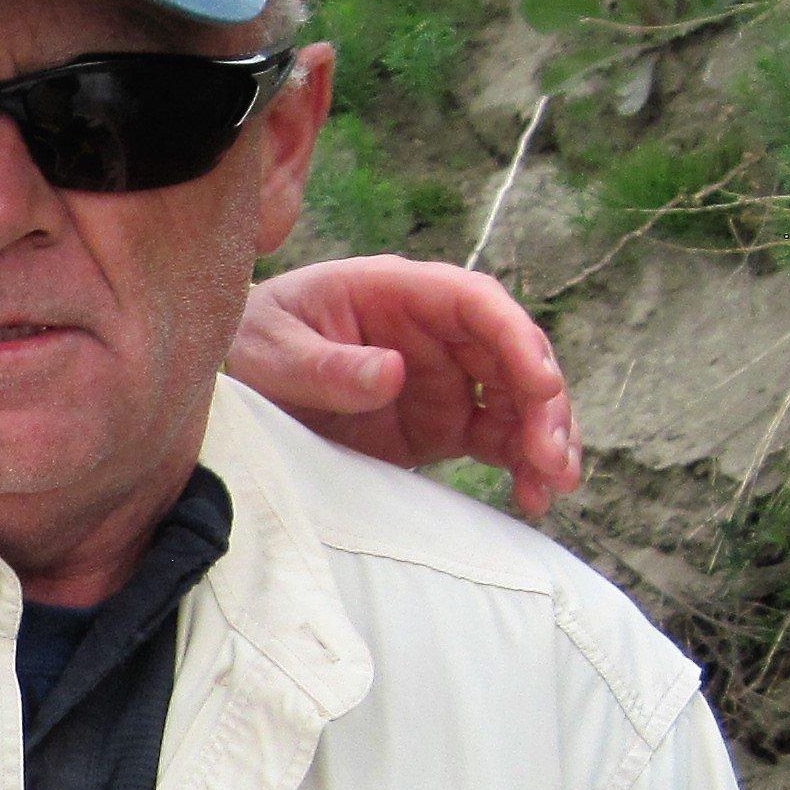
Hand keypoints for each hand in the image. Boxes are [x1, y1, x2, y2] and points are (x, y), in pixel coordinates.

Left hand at [230, 256, 581, 518]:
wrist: (237, 386)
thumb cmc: (251, 344)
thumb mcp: (270, 351)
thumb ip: (326, 365)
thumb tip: (393, 372)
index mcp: (399, 291)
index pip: (477, 302)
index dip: (517, 339)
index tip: (540, 385)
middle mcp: (434, 331)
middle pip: (513, 354)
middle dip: (544, 403)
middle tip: (552, 456)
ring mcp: (444, 377)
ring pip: (518, 399)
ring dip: (545, 438)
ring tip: (552, 485)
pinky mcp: (441, 423)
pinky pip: (496, 439)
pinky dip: (521, 465)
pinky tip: (533, 497)